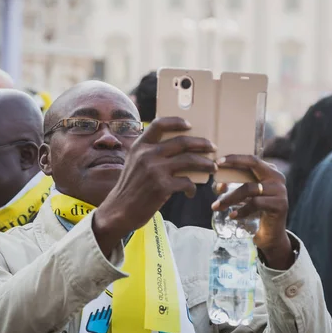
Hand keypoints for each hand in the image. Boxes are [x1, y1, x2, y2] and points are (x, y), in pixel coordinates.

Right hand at [93, 117, 216, 255]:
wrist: (119, 211)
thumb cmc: (130, 187)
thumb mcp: (134, 163)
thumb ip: (150, 152)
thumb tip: (179, 147)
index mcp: (140, 146)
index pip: (159, 124)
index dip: (176, 121)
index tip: (189, 125)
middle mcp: (147, 154)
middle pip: (182, 142)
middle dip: (202, 144)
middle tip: (212, 148)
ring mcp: (155, 170)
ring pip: (190, 160)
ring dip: (205, 164)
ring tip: (212, 167)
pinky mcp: (162, 187)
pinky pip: (186, 182)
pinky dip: (192, 188)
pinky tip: (190, 192)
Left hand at [211, 156, 294, 269]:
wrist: (271, 234)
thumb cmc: (255, 212)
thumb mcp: (244, 196)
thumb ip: (233, 187)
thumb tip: (218, 185)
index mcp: (270, 171)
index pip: (251, 159)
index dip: (234, 158)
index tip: (218, 161)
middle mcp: (277, 177)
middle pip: (254, 164)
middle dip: (233, 165)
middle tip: (217, 170)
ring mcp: (280, 190)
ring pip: (249, 188)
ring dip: (230, 197)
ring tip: (217, 206)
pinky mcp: (280, 205)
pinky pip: (256, 203)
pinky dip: (241, 210)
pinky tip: (232, 216)